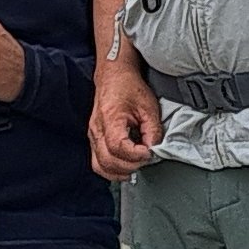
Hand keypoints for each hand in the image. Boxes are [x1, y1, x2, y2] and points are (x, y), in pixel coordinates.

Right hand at [88, 56, 159, 180]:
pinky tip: (124, 167)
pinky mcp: (94, 139)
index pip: (117, 147)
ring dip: (119, 172)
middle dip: (130, 166)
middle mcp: (97, 129)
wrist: (114, 76)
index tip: (148, 153)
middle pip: (107, 161)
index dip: (135, 155)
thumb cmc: (129, 88)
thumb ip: (153, 131)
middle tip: (145, 160)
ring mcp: (93, 136)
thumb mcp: (149, 107)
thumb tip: (155, 150)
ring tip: (135, 166)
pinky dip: (112, 170)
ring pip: (100, 166)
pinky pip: (98, 162)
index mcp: (110, 119)